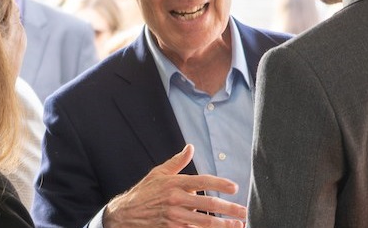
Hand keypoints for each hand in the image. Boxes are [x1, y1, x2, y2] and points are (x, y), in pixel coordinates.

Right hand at [103, 144, 245, 227]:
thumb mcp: (158, 174)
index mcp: (174, 184)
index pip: (202, 181)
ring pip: (204, 222)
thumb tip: (191, 148)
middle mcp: (175, 200)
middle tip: (244, 211)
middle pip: (208, 204)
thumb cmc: (143, 193)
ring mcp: (174, 218)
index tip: (234, 187)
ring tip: (238, 225)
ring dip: (223, 225)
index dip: (220, 184)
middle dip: (229, 208)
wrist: (123, 215)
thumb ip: (177, 162)